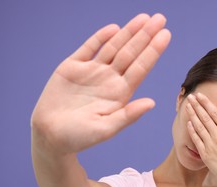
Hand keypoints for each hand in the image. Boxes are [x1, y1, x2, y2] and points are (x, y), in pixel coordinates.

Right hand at [31, 14, 170, 153]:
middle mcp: (109, 79)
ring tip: (144, 18)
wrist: (50, 136)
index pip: (141, 68)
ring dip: (128, 32)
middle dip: (145, 36)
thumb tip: (152, 103)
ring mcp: (92, 72)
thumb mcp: (106, 129)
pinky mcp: (72, 67)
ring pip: (114, 47)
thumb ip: (128, 115)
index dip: (153, 51)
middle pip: (131, 53)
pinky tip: (114, 29)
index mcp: (119, 93)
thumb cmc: (79, 137)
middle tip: (160, 18)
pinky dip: (100, 38)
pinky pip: (89, 48)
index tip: (166, 35)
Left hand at [186, 93, 216, 186]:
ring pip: (199, 126)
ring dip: (192, 115)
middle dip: (197, 105)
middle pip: (205, 117)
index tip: (200, 95)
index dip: (206, 103)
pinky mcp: (205, 154)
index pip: (215, 113)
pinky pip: (197, 140)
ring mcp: (211, 145)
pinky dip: (192, 130)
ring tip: (187, 106)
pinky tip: (189, 123)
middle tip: (190, 97)